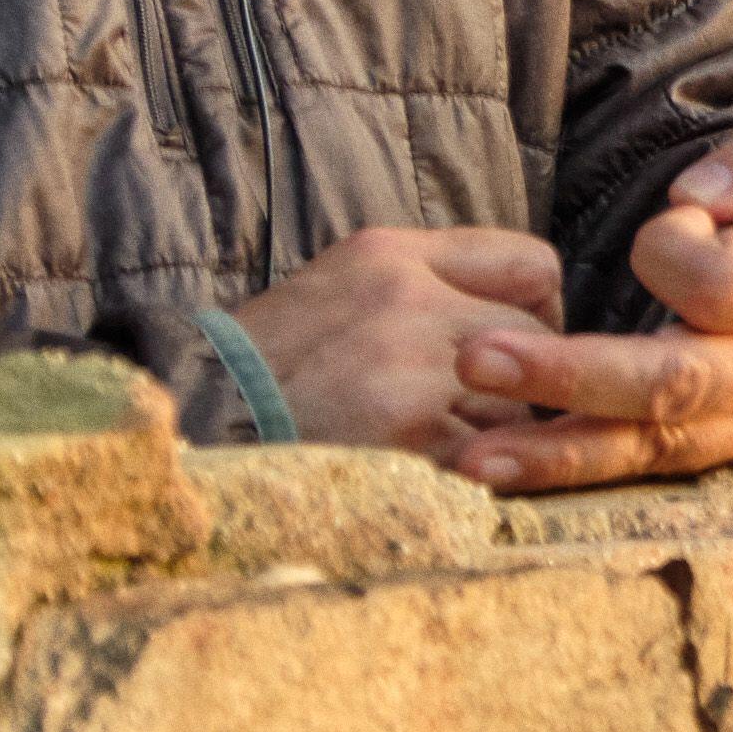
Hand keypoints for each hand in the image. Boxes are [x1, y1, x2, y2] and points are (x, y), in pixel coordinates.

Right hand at [233, 226, 567, 468]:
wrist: (194, 425)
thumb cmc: (269, 366)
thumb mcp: (340, 286)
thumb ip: (427, 281)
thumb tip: (519, 313)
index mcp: (391, 255)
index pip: (533, 264)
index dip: (538, 310)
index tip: (512, 345)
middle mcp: (407, 300)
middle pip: (534, 340)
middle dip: (518, 382)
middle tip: (470, 409)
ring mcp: (410, 371)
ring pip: (518, 406)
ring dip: (492, 434)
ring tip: (431, 442)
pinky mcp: (408, 440)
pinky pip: (488, 459)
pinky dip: (467, 476)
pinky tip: (419, 474)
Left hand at [450, 120, 732, 488]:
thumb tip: (689, 197)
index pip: (727, 283)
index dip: (676, 249)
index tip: (667, 220)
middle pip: (677, 382)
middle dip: (571, 375)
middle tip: (476, 357)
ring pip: (657, 447)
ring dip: (557, 455)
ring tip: (468, 454)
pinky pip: (653, 475)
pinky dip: (575, 480)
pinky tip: (495, 475)